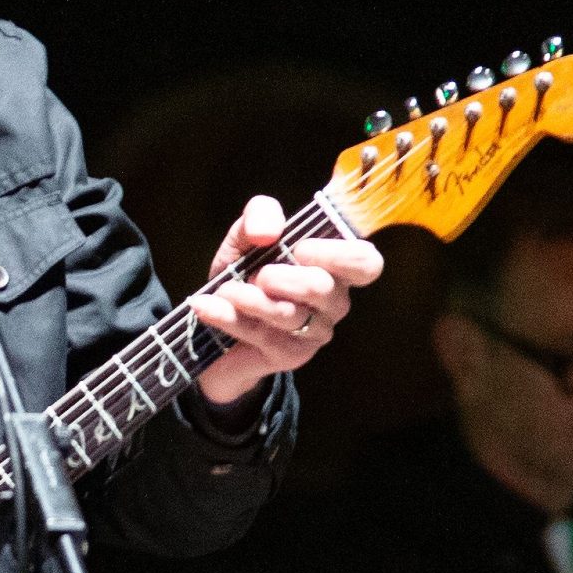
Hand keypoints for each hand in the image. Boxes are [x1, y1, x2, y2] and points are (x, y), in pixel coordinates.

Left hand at [190, 196, 385, 407]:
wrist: (215, 326)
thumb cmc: (244, 274)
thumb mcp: (247, 237)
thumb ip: (260, 216)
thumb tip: (268, 231)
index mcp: (335, 268)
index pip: (366, 262)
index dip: (337, 254)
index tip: (300, 248)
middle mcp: (334, 302)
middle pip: (323, 288)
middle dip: (283, 277)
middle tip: (258, 274)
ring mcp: (315, 333)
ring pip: (288, 314)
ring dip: (248, 297)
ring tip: (224, 289)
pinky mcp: (289, 356)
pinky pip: (259, 333)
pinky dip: (227, 315)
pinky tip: (206, 305)